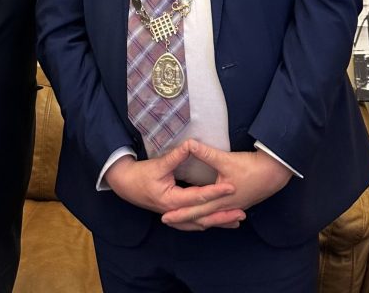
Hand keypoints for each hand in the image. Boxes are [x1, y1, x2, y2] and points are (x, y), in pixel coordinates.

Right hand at [104, 143, 235, 215]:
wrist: (125, 186)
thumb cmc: (140, 175)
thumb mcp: (158, 164)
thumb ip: (176, 156)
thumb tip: (190, 144)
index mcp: (172, 200)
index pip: (199, 197)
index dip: (216, 192)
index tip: (232, 187)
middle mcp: (175, 212)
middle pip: (203, 217)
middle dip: (223, 216)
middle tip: (243, 213)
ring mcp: (175, 217)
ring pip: (200, 224)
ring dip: (218, 223)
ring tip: (237, 220)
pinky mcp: (175, 215)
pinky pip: (194, 224)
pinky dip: (208, 223)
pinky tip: (219, 223)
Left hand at [160, 140, 292, 230]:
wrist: (275, 173)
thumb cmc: (251, 167)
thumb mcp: (225, 159)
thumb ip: (206, 153)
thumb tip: (189, 144)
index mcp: (220, 200)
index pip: (195, 210)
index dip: (180, 213)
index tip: (165, 216)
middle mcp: (226, 208)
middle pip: (201, 218)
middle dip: (184, 220)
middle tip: (167, 221)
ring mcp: (234, 208)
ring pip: (211, 219)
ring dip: (197, 220)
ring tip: (183, 220)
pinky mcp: (239, 204)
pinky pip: (221, 216)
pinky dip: (211, 218)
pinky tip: (209, 217)